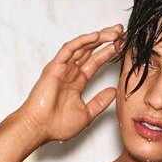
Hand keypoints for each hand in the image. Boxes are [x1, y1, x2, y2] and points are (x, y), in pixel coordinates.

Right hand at [17, 24, 123, 142]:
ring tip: (114, 32)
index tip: (121, 46)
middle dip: (106, 40)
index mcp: (77, 83)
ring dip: (98, 38)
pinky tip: (96, 37)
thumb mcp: (87, 114)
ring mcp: (62, 69)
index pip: (95, 62)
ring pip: (82, 47)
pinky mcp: (55, 67)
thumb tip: (114, 91)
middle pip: (90, 51)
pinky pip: (69, 50)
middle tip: (121, 32)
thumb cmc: (58, 125)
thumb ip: (100, 102)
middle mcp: (70, 73)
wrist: (40, 129)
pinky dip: (82, 42)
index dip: (108, 53)